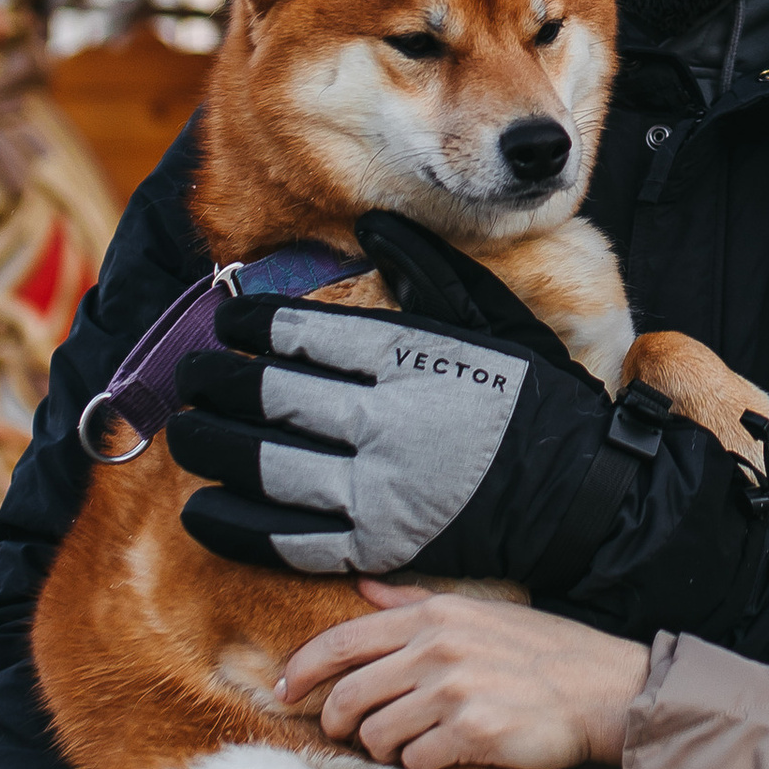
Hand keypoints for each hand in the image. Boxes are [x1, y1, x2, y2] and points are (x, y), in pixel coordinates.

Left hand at [168, 298, 556, 574]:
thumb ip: (428, 270)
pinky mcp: (378, 545)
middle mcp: (382, 422)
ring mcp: (377, 489)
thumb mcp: (495, 319)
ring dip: (211, 447)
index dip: (250, 326)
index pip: (303, 335)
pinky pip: (287, 538)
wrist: (584, 494)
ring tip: (184, 431)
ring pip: (265, 467)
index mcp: (407, 359)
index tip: (226, 321)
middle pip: (271, 398)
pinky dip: (235, 526)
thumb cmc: (539, 400)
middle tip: (192, 376)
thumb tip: (371, 223)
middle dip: (217, 384)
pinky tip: (201, 509)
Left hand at [277, 580, 652, 768]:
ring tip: (411, 743)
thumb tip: (362, 589)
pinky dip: (421, 765)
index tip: (285, 692)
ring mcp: (453, 690)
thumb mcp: (478, 613)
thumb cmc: (542, 653)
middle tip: (343, 733)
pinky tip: (443, 756)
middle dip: (336, 721)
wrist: (603, 690)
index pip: (343, 641)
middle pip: (348, 694)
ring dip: (384, 747)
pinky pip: (414, 761)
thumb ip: (412, 605)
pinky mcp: (471, 732)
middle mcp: (438, 648)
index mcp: (435, 616)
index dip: (302, 670)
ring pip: (375, 734)